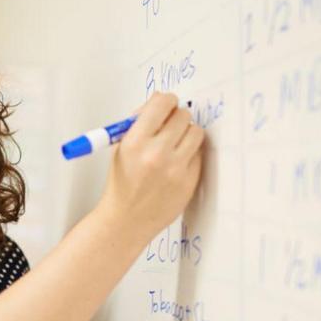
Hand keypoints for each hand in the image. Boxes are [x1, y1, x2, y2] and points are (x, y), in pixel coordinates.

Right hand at [97, 92, 204, 240]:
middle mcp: (157, 154)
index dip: (167, 101)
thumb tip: (161, 101)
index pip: (163, 103)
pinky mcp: (189, 182)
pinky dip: (190, 154)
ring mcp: (176, 169)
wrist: (126, 219)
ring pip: (196, 132)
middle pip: (183, 115)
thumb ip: (140, 123)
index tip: (167, 105)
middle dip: (177, 117)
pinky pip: (199, 155)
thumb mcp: (121, 148)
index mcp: (135, 142)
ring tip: (177, 143)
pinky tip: (177, 163)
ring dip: (188, 133)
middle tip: (171, 126)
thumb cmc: (122, 183)